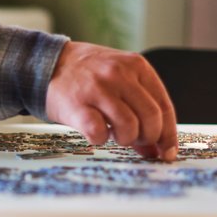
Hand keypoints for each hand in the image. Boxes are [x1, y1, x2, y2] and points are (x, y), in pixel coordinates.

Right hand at [45, 41, 178, 159]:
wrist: (47, 63)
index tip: (167, 152)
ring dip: (125, 139)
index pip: (164, 106)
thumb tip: (156, 148)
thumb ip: (139, 108)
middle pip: (151, 118)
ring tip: (113, 133)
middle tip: (136, 141)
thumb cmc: (87, 76)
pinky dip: (101, 139)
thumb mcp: (119, 79)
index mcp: (136, 66)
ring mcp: (98, 89)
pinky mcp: (77, 105)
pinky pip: (100, 133)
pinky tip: (96, 132)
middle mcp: (119, 74)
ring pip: (129, 127)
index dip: (168, 134)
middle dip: (148, 138)